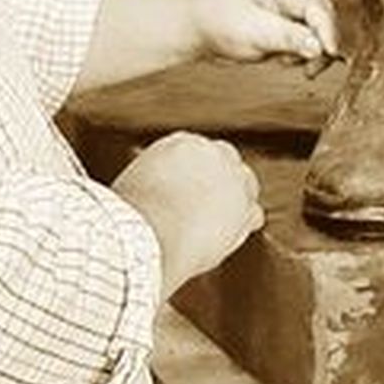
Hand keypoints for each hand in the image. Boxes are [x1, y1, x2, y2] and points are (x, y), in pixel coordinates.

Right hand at [112, 131, 262, 294]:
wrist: (149, 232)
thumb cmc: (131, 217)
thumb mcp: (131, 187)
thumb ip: (147, 184)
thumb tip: (134, 197)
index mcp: (182, 144)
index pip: (198, 153)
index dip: (195, 175)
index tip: (188, 192)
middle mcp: (211, 152)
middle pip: (226, 162)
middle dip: (219, 182)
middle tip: (206, 207)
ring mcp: (233, 177)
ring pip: (245, 186)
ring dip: (235, 203)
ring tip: (217, 226)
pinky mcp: (245, 205)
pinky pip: (252, 215)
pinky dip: (242, 227)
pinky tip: (227, 239)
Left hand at [189, 0, 336, 69]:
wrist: (199, 31)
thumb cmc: (218, 20)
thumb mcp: (253, 30)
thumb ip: (288, 37)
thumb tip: (317, 47)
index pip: (316, 7)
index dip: (327, 31)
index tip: (328, 51)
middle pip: (325, 20)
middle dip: (321, 44)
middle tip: (311, 66)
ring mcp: (292, 14)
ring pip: (320, 35)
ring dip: (311, 53)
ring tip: (285, 61)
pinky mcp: (289, 32)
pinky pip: (309, 46)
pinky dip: (302, 58)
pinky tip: (283, 61)